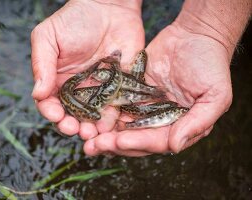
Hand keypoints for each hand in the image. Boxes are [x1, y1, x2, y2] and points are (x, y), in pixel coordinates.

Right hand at [31, 0, 143, 136]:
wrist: (109, 8)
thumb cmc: (75, 20)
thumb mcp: (48, 37)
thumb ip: (41, 64)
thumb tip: (37, 93)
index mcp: (58, 80)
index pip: (50, 103)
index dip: (52, 113)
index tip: (57, 116)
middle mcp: (78, 90)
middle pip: (73, 115)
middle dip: (73, 125)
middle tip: (77, 130)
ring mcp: (99, 91)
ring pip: (95, 116)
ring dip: (93, 129)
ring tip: (94, 134)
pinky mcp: (119, 88)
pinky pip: (117, 107)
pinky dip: (115, 119)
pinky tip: (113, 126)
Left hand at [83, 23, 232, 155]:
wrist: (195, 35)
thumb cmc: (210, 65)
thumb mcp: (215, 95)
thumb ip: (198, 123)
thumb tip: (175, 146)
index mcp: (179, 126)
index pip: (156, 141)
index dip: (137, 142)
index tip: (119, 142)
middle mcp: (159, 120)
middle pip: (135, 137)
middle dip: (114, 143)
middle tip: (94, 146)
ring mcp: (145, 106)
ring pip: (122, 124)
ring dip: (104, 132)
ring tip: (86, 137)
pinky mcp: (133, 92)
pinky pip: (116, 103)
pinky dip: (104, 111)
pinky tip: (89, 115)